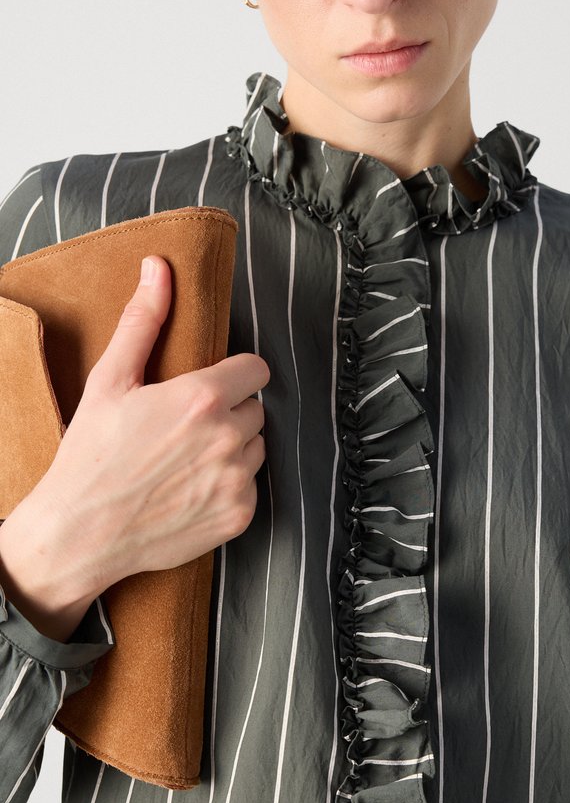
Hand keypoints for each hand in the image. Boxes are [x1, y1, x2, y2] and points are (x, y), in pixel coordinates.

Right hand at [24, 253, 269, 603]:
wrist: (79, 534)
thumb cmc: (90, 456)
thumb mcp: (109, 381)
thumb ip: (143, 322)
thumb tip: (158, 269)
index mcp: (202, 398)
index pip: (257, 370)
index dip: (235, 375)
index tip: (214, 385)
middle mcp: (228, 438)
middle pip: (255, 409)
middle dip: (228, 412)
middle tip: (184, 427)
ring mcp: (236, 480)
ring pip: (256, 447)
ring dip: (233, 448)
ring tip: (186, 457)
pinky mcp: (239, 515)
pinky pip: (251, 486)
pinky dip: (229, 486)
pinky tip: (191, 488)